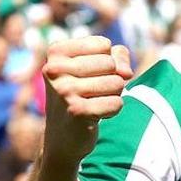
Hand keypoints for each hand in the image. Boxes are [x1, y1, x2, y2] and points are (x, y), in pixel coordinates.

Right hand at [41, 36, 133, 166]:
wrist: (63, 135)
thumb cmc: (82, 93)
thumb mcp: (96, 67)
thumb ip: (117, 56)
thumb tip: (126, 73)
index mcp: (56, 52)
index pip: (104, 45)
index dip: (106, 60)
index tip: (88, 75)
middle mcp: (55, 69)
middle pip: (110, 64)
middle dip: (111, 78)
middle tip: (93, 92)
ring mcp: (64, 91)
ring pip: (117, 82)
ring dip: (113, 95)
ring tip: (94, 102)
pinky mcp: (77, 111)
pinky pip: (117, 103)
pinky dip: (112, 109)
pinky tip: (96, 115)